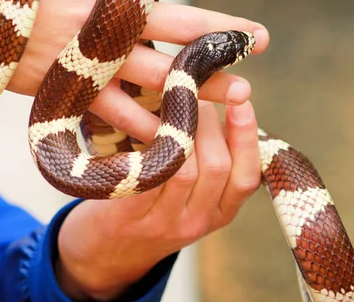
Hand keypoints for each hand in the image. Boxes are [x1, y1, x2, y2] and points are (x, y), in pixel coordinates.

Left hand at [55, 100, 261, 299]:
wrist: (106, 257)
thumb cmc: (154, 210)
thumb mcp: (192, 197)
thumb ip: (209, 160)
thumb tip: (220, 103)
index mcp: (220, 213)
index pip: (247, 177)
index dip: (247, 136)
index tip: (242, 101)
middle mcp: (197, 221)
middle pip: (217, 167)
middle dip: (208, 123)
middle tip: (194, 96)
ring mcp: (163, 223)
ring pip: (184, 170)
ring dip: (180, 129)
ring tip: (170, 105)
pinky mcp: (128, 218)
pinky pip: (146, 176)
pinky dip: (148, 144)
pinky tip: (145, 123)